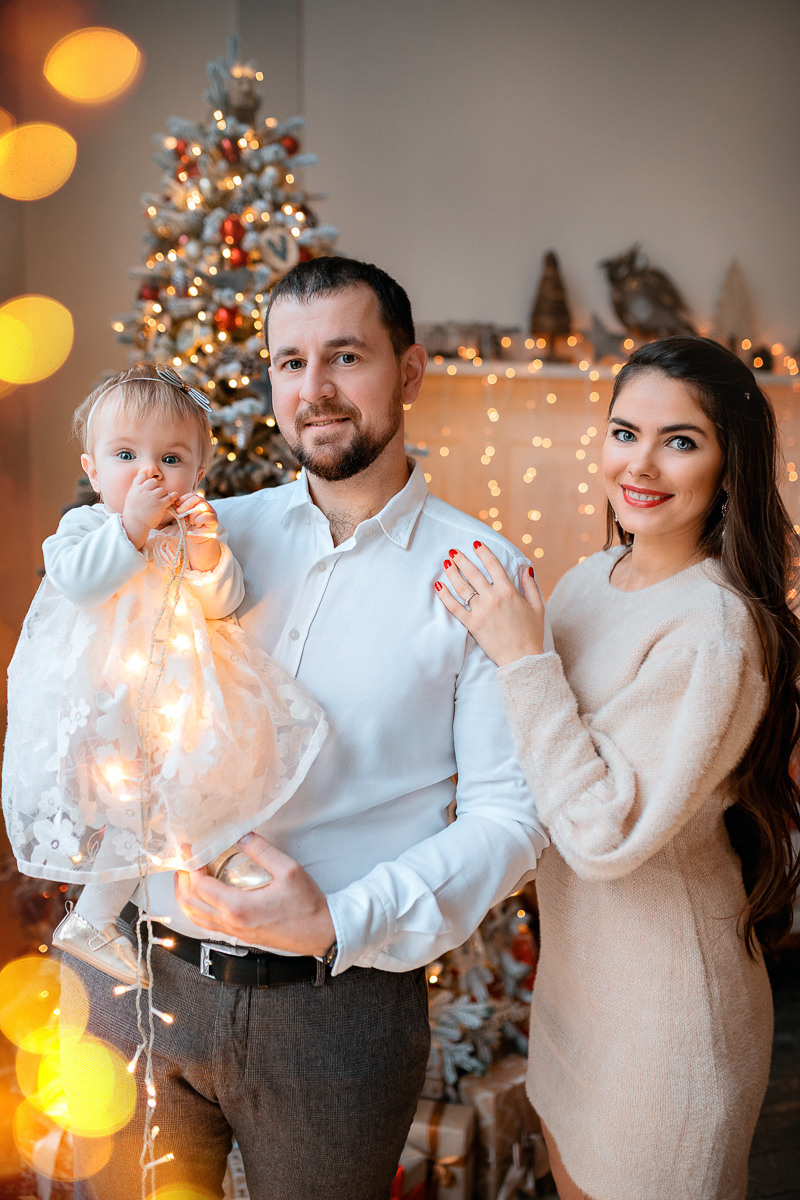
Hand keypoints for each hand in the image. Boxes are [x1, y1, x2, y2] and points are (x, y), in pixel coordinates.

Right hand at [122, 470, 176, 548]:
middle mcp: (143, 490)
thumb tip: (144, 484)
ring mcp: (152, 497)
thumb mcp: (131, 498)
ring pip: (162, 489)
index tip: (149, 486)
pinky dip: (173, 496)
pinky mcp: (160, 504)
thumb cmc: (133, 514)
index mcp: (135, 488)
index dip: (147, 480)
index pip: (142, 476)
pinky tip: (174, 497)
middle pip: (154, 482)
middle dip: (156, 488)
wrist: (135, 525)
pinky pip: (170, 496)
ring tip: (161, 501)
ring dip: (163, 494)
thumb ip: (137, 490)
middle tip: (156, 496)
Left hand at [173, 492, 220, 570]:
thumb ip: (176, 511)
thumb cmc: (190, 527)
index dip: (183, 499)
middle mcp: (206, 506)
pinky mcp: (214, 520)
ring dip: (192, 515)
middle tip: (179, 512)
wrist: (196, 539)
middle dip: (186, 505)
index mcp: (198, 503)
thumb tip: (168, 504)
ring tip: (191, 522)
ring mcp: (212, 512)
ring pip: (201, 507)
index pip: (192, 495)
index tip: (176, 505)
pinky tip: (198, 525)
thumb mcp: (181, 517)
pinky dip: (199, 521)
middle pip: (197, 498)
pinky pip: (205, 516)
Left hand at [174, 833, 335, 955]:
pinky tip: (205, 896)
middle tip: (184, 860)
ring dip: (186, 897)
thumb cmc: (307, 904)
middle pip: (189, 904)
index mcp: (238, 907)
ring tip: (188, 877)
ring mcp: (234, 932)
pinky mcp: (240, 936)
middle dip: (181, 880)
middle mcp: (231, 922)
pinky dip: (197, 909)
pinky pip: (207, 924)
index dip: (190, 864)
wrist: (321, 933)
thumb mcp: (288, 870)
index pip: (200, 885)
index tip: (190, 848)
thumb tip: (240, 834)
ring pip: (195, 918)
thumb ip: (262, 850)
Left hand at [435, 541, 545, 665]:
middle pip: (474, 573)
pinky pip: (455, 607)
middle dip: (462, 560)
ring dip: (452, 573)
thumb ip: (531, 586)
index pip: (493, 565)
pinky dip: (445, 596)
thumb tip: (526, 568)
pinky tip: (439, 585)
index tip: (475, 544)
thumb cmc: (532, 634)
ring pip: (462, 587)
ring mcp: (481, 611)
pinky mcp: (472, 625)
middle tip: (453, 551)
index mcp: (509, 592)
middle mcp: (493, 598)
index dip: (483, 552)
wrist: (522, 659)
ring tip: (445, 563)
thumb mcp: (538, 607)